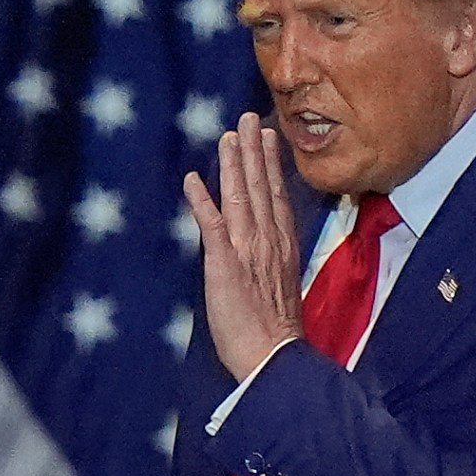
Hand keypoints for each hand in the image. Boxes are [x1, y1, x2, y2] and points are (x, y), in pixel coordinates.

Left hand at [183, 114, 304, 379]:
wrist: (274, 357)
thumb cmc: (274, 333)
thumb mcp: (279, 288)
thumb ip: (271, 262)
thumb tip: (265, 249)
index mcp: (282, 247)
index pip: (276, 197)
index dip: (270, 165)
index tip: (268, 137)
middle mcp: (267, 242)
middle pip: (260, 188)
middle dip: (254, 151)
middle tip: (248, 118)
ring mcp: (247, 251)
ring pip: (240, 198)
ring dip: (233, 165)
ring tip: (229, 135)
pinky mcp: (225, 265)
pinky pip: (212, 226)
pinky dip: (202, 202)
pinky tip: (193, 180)